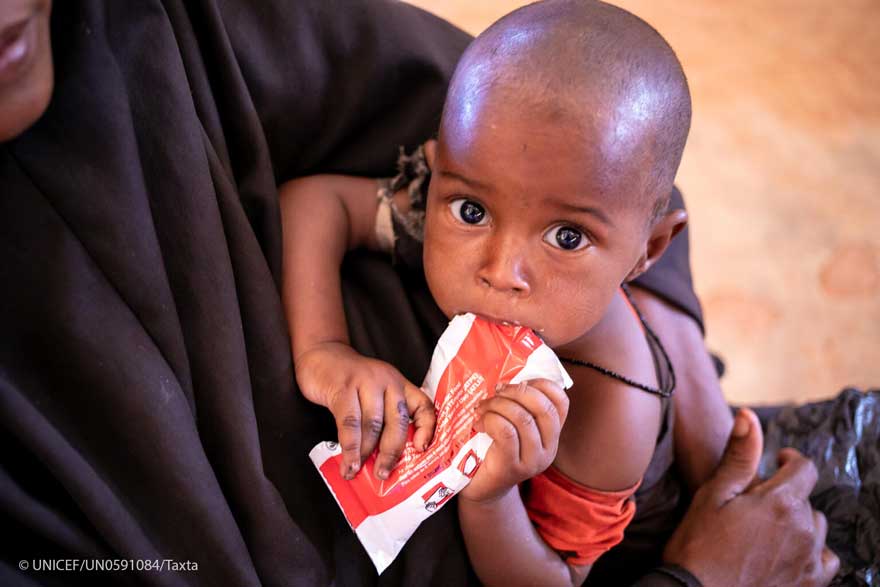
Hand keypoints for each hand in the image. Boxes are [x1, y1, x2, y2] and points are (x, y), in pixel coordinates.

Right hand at [295, 342, 434, 479]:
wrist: (321, 355)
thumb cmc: (349, 382)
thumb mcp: (374, 393)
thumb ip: (382, 417)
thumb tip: (383, 459)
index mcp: (400, 384)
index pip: (423, 406)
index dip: (427, 429)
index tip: (422, 450)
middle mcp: (388, 381)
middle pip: (398, 421)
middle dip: (391, 452)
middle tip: (383, 474)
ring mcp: (366, 381)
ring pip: (373, 424)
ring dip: (366, 453)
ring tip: (358, 471)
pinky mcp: (344, 387)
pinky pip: (349, 423)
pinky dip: (349, 447)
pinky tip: (347, 462)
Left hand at [459, 379, 569, 503]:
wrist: (478, 487)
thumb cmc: (492, 448)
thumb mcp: (511, 424)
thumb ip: (518, 404)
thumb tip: (510, 374)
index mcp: (552, 434)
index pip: (560, 401)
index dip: (541, 383)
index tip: (518, 381)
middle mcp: (548, 448)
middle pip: (543, 407)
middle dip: (516, 391)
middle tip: (496, 392)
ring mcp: (533, 461)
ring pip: (522, 418)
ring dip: (497, 405)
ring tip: (482, 408)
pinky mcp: (512, 468)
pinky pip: (506, 432)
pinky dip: (490, 419)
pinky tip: (479, 422)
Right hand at [664, 408, 839, 586]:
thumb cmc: (698, 544)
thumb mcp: (713, 494)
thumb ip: (738, 455)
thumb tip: (748, 415)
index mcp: (781, 502)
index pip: (804, 468)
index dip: (790, 460)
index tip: (777, 460)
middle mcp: (803, 529)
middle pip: (805, 499)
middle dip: (784, 494)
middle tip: (753, 502)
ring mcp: (808, 560)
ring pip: (815, 527)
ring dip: (797, 521)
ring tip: (767, 527)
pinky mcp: (809, 584)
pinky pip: (826, 560)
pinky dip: (812, 551)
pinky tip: (789, 551)